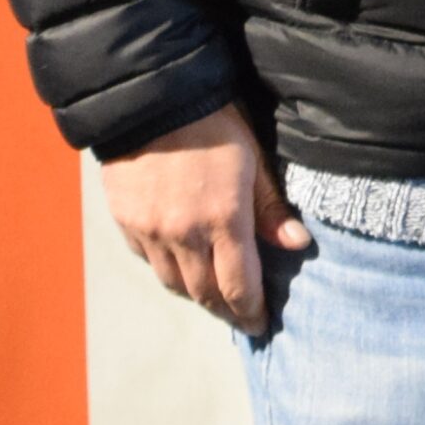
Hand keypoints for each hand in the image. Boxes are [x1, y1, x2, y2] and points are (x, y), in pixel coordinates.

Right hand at [100, 107, 309, 334]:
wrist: (151, 101)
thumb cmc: (214, 124)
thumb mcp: (252, 159)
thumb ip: (271, 207)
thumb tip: (297, 244)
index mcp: (224, 219)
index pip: (238, 286)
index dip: (250, 311)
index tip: (261, 324)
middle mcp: (185, 234)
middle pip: (205, 293)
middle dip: (225, 310)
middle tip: (240, 317)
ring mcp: (152, 232)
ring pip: (175, 283)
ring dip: (197, 295)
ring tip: (214, 296)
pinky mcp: (127, 224)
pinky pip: (149, 261)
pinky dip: (168, 269)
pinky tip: (182, 264)